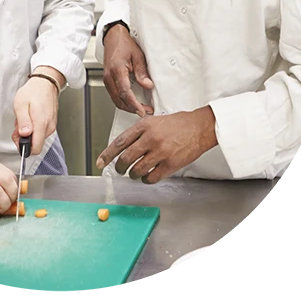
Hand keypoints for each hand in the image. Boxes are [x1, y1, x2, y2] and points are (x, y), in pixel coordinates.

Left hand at [12, 66, 63, 155]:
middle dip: (24, 138)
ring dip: (29, 133)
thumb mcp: (21, 104)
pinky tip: (30, 118)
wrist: (45, 83)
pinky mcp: (51, 123)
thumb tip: (24, 135)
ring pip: (38, 138)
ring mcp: (51, 125)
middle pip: (36, 144)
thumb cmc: (33, 92)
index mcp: (41, 123)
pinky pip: (41, 132)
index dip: (24, 147)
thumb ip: (23, 122)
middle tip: (18, 125)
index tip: (18, 138)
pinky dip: (34, 128)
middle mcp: (49, 127)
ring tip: (24, 119)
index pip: (35, 148)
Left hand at [95, 106, 217, 182]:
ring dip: (133, 174)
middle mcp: (150, 138)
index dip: (107, 154)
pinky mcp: (171, 164)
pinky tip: (148, 176)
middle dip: (120, 167)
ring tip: (135, 172)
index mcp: (144, 126)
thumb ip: (139, 132)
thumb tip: (124, 148)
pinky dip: (146, 179)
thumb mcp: (154, 121)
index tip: (100, 162)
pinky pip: (151, 177)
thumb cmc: (178, 124)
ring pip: (137, 170)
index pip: (119, 142)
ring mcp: (161, 152)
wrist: (199, 127)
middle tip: (120, 170)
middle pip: (126, 158)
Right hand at [103, 25, 153, 115]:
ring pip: (116, 100)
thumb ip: (142, 72)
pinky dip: (123, 101)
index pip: (125, 92)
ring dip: (127, 106)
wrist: (113, 37)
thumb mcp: (138, 55)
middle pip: (119, 100)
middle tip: (145, 111)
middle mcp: (109, 77)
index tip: (142, 110)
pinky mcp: (107, 80)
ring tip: (140, 108)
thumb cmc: (124, 44)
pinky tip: (132, 102)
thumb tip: (148, 85)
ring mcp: (106, 79)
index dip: (134, 104)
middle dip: (132, 108)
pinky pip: (114, 95)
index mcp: (117, 70)